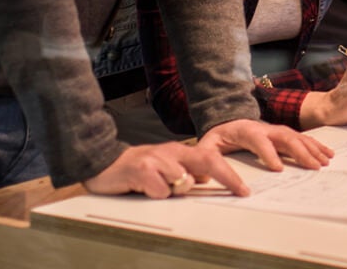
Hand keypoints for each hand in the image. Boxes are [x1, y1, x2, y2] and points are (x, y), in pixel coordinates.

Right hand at [83, 142, 245, 198]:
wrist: (103, 163)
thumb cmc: (135, 169)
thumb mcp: (164, 167)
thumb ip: (184, 171)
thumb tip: (204, 180)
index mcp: (178, 151)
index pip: (211, 159)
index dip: (230, 174)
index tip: (243, 189)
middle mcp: (171, 152)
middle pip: (208, 161)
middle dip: (228, 177)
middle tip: (239, 191)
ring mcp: (157, 160)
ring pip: (184, 181)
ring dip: (178, 190)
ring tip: (158, 187)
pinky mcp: (141, 170)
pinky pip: (161, 191)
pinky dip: (157, 195)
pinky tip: (143, 188)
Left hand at [198, 119, 333, 171]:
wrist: (226, 119)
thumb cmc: (218, 137)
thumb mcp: (207, 146)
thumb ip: (207, 158)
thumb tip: (204, 177)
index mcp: (245, 131)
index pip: (258, 140)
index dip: (268, 153)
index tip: (278, 168)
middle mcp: (264, 128)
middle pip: (285, 137)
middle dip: (300, 152)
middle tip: (313, 167)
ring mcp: (275, 130)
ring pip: (297, 137)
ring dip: (312, 149)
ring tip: (324, 162)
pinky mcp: (282, 135)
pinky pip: (302, 138)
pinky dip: (315, 146)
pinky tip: (327, 154)